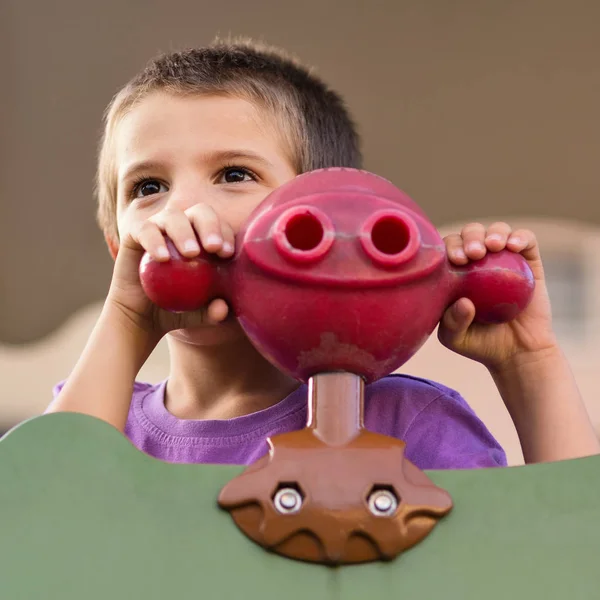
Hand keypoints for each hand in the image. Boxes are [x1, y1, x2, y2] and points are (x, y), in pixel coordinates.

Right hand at [107, 204, 234, 337]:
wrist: (142, 317)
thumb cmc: (178, 311)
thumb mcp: (200, 315)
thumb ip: (214, 313)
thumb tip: (223, 308)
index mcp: (205, 238)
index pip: (221, 227)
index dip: (226, 234)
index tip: (227, 253)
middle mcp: (184, 227)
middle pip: (200, 212)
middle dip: (210, 225)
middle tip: (214, 248)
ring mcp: (159, 227)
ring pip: (173, 216)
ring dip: (184, 231)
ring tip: (191, 253)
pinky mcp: (135, 234)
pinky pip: (145, 230)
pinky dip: (154, 241)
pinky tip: (163, 258)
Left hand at [437, 222, 558, 371]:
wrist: (518, 352)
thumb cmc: (480, 343)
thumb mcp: (456, 339)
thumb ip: (452, 323)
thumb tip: (463, 301)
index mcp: (454, 272)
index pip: (446, 248)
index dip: (448, 247)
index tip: (455, 260)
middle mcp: (477, 260)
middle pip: (470, 234)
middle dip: (468, 237)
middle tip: (472, 254)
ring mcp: (504, 258)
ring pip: (496, 231)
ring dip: (493, 233)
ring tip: (492, 247)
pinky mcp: (528, 261)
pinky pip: (526, 240)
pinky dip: (520, 237)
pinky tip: (513, 246)